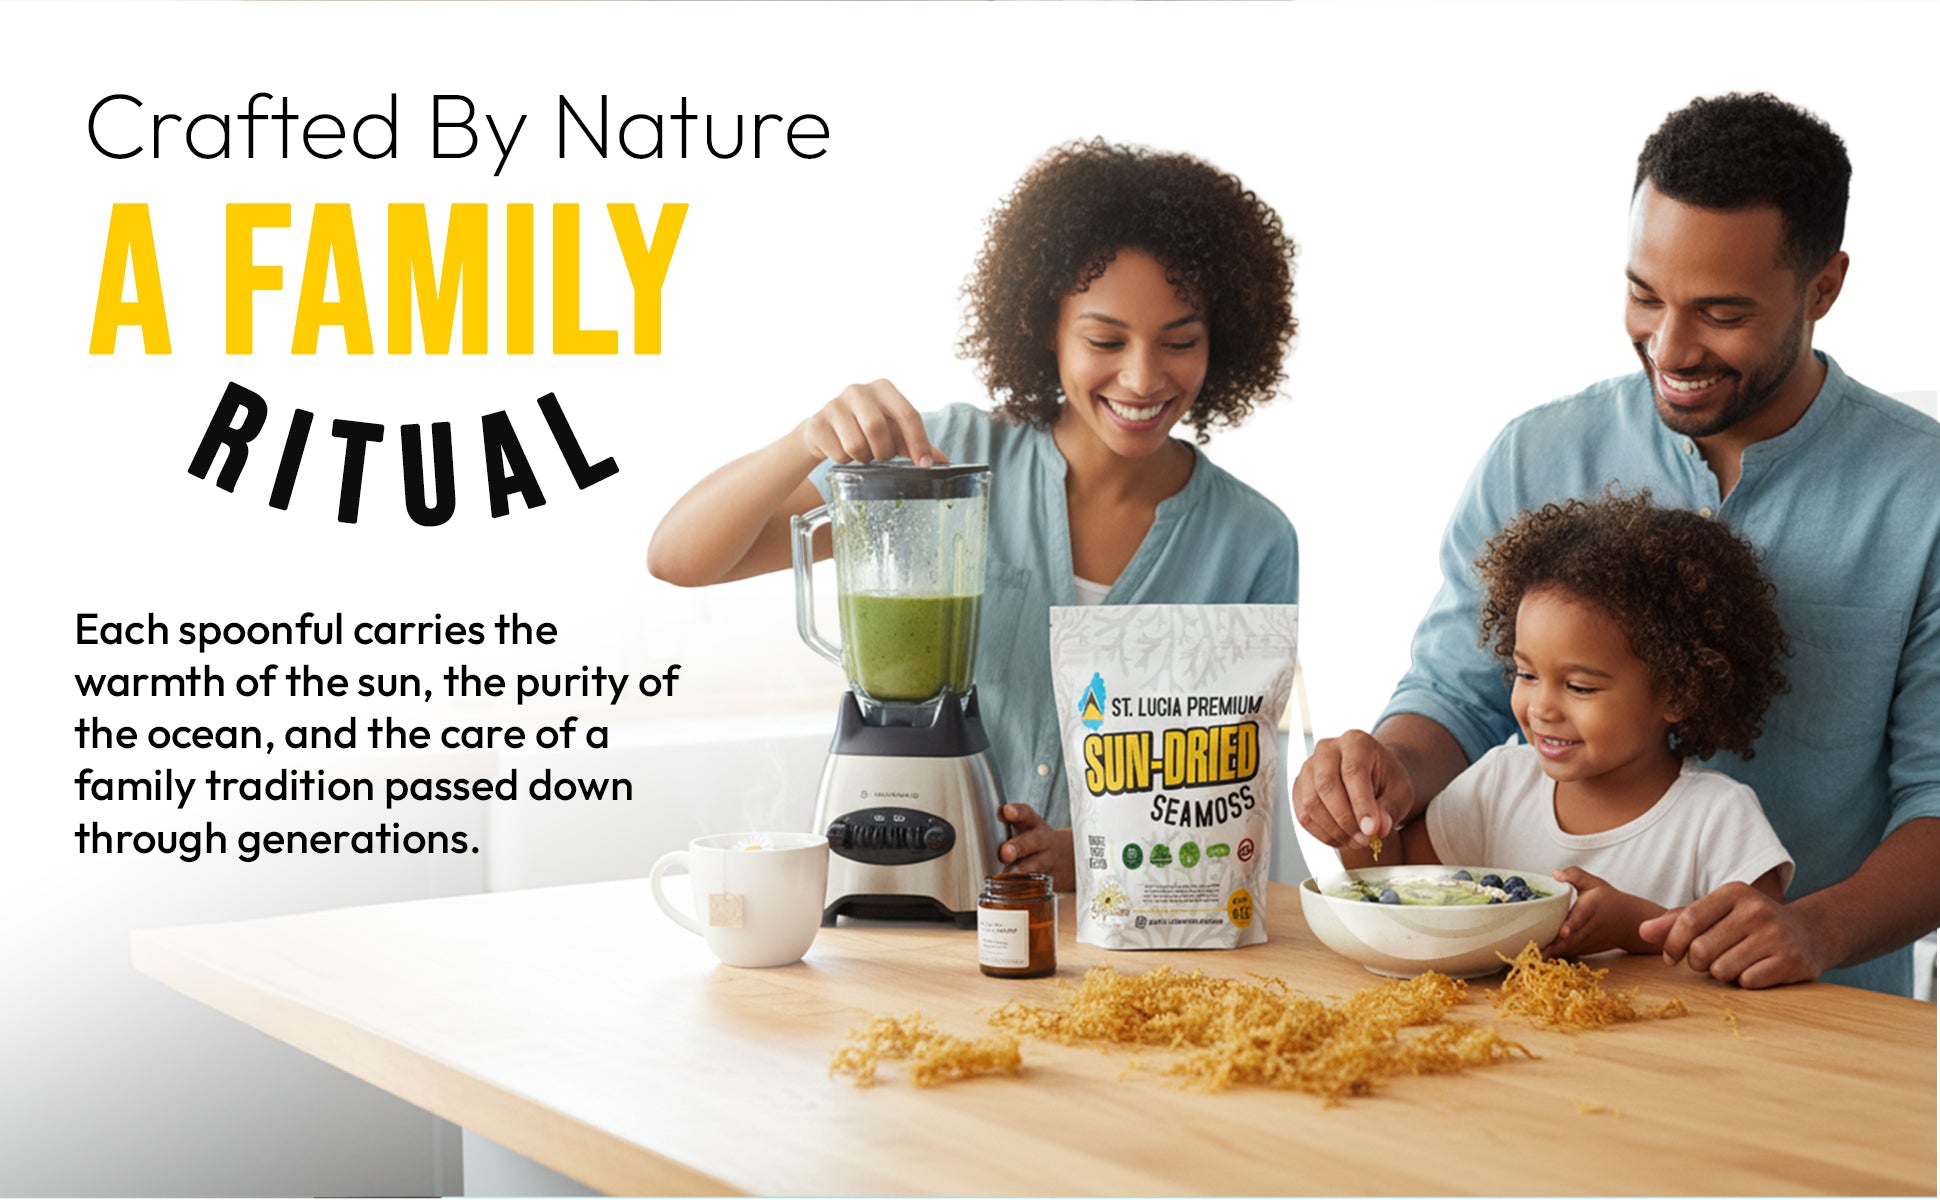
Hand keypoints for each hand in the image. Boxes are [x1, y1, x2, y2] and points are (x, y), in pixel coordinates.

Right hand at [796, 379, 948, 466]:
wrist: (824, 430)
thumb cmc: (865, 428)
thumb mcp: (893, 432)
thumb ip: (917, 444)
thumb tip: (944, 462)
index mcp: (883, 388)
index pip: (907, 414)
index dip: (918, 442)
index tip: (922, 464)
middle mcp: (858, 390)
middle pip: (877, 428)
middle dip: (884, 451)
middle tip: (882, 455)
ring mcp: (834, 404)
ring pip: (856, 444)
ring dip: (864, 458)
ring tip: (862, 453)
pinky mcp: (817, 423)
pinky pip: (838, 454)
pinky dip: (845, 461)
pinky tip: (843, 451)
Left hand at [998, 803, 1075, 891]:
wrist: (1066, 857)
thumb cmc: (1033, 840)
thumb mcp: (1023, 826)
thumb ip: (1000, 826)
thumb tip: (960, 824)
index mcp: (1031, 824)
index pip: (1025, 814)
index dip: (1017, 812)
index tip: (1007, 811)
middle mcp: (1040, 841)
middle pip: (1031, 841)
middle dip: (1018, 846)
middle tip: (1005, 852)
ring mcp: (1045, 860)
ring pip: (1035, 865)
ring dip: (1023, 870)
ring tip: (1011, 875)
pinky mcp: (1047, 880)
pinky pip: (1037, 885)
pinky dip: (1025, 891)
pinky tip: (1014, 895)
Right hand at [1291, 730, 1413, 848]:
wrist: (1373, 776)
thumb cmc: (1388, 781)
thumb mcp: (1400, 792)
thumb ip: (1390, 809)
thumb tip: (1378, 828)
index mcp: (1356, 742)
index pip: (1353, 772)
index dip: (1361, 804)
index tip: (1371, 830)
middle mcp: (1327, 749)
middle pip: (1326, 786)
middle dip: (1345, 819)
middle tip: (1364, 840)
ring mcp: (1308, 767)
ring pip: (1311, 803)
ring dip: (1334, 830)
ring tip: (1357, 841)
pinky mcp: (1299, 787)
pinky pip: (1304, 816)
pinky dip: (1322, 834)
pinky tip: (1342, 838)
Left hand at [1543, 867, 1662, 957]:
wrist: (1630, 922)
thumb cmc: (1608, 899)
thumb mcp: (1594, 883)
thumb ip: (1575, 875)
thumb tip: (1555, 873)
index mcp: (1590, 908)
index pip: (1580, 918)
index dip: (1571, 925)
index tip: (1562, 932)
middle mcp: (1590, 928)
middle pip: (1571, 938)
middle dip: (1555, 945)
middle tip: (1536, 949)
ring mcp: (1589, 941)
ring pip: (1570, 949)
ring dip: (1554, 953)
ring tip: (1535, 955)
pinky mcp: (1587, 949)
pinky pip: (1572, 953)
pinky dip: (1559, 955)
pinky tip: (1543, 956)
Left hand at [1638, 883, 1830, 988]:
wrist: (1811, 933)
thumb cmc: (1750, 923)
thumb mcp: (1718, 913)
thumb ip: (1678, 920)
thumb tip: (1641, 931)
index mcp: (1735, 892)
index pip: (1688, 920)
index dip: (1671, 944)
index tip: (1670, 957)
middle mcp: (1757, 910)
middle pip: (1701, 950)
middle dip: (1699, 962)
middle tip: (1712, 959)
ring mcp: (1777, 935)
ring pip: (1721, 969)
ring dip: (1722, 973)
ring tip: (1737, 962)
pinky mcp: (1792, 961)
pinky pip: (1747, 983)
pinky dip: (1745, 982)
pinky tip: (1757, 970)